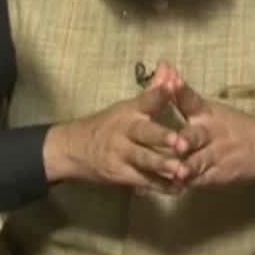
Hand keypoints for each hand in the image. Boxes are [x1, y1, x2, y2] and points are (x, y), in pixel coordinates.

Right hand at [43, 67, 190, 192]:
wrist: (73, 150)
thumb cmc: (106, 125)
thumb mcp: (127, 106)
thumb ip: (153, 90)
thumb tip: (168, 65)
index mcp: (129, 112)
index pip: (145, 99)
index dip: (159, 92)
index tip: (174, 84)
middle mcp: (125, 131)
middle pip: (144, 133)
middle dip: (161, 137)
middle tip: (179, 141)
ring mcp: (122, 155)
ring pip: (144, 160)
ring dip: (162, 165)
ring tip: (181, 170)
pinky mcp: (121, 175)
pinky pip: (144, 181)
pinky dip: (161, 186)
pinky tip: (178, 189)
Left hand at [172, 75, 254, 186]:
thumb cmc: (233, 125)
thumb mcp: (212, 109)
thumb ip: (184, 96)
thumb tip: (163, 68)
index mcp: (208, 113)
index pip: (194, 100)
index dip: (182, 91)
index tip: (172, 82)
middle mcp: (210, 133)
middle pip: (197, 135)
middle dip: (186, 139)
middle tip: (178, 143)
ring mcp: (213, 156)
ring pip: (199, 162)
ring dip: (188, 167)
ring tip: (178, 172)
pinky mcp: (214, 176)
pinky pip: (198, 181)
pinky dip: (186, 185)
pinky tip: (174, 187)